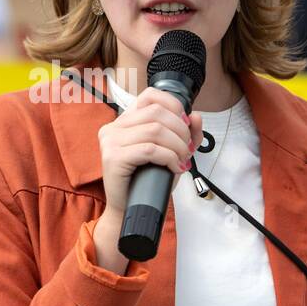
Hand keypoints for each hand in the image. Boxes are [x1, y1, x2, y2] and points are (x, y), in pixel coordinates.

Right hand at [93, 87, 203, 270]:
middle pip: (156, 112)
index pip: (149, 95)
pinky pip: (149, 149)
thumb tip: (196, 116)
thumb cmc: (148, 181)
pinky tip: (174, 167)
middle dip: (180, 130)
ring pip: (155, 130)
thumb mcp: (171, 152)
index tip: (185, 124)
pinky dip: (169, 157)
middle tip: (187, 149)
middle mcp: (113, 127)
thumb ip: (186, 134)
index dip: (173, 105)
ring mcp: (110, 142)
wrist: (129, 210)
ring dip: (177, 145)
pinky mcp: (113, 158)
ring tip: (182, 159)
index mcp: (124, 121)